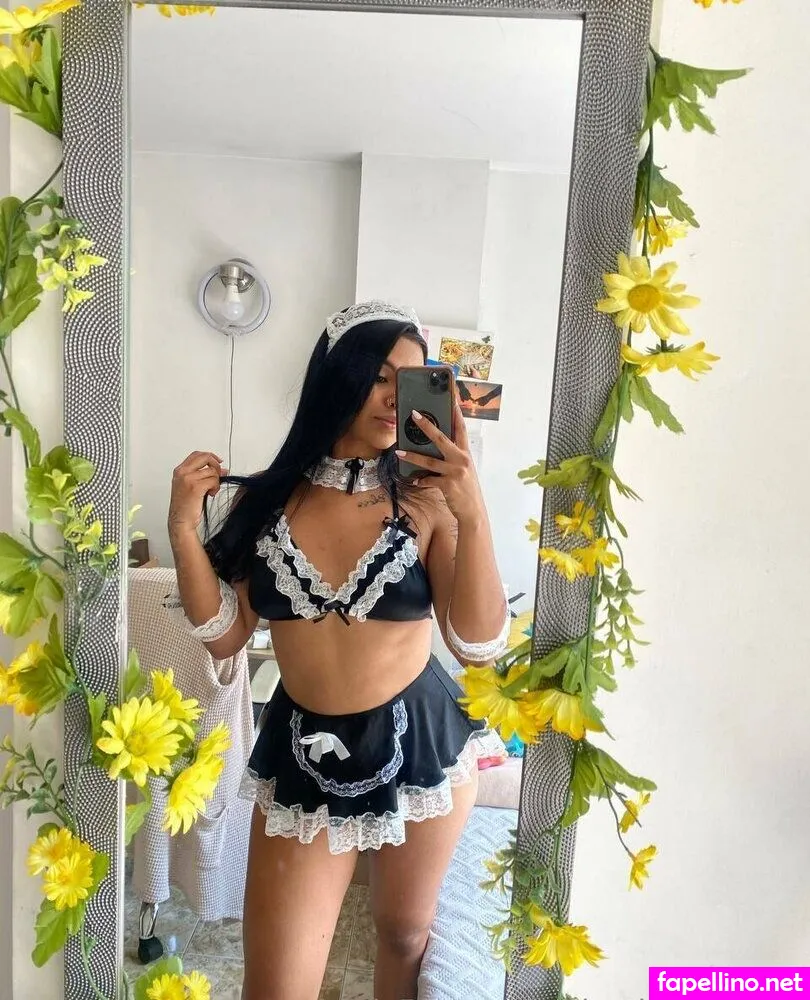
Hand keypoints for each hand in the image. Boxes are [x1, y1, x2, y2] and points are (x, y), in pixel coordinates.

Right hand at [168, 451, 227, 535]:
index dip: (210, 456)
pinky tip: (211, 494)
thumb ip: (203, 475)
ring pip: (212, 471)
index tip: (218, 462)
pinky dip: (215, 487)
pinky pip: (213, 480)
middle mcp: (182, 472)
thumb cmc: (186, 506)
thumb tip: (222, 470)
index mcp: (179, 471)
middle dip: (216, 465)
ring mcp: (188, 478)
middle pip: (205, 457)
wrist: (180, 521)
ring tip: (211, 490)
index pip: (197, 454)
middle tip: (218, 475)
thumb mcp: (191, 486)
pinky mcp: (195, 487)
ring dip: (216, 481)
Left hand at [395, 398, 484, 523]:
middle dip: (426, 426)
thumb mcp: (464, 470)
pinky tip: (416, 481)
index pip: (461, 428)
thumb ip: (453, 458)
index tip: (450, 398)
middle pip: (441, 438)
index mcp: (465, 453)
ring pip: (429, 461)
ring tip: (398, 451)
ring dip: (412, 456)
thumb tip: (436, 449)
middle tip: (414, 415)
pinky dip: (421, 480)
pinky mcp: (448, 485)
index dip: (456, 413)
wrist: (473, 511)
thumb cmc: (466, 489)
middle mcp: (461, 459)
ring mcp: (455, 472)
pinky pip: (429, 480)